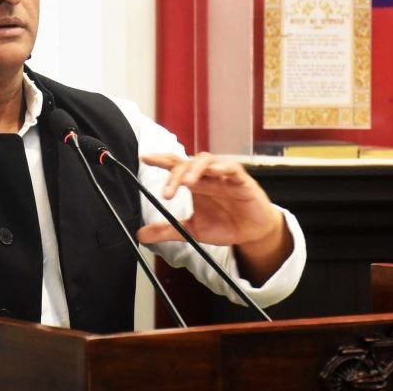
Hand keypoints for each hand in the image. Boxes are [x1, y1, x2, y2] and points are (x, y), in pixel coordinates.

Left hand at [136, 152, 292, 283]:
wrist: (252, 233)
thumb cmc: (225, 224)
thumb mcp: (192, 230)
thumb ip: (167, 230)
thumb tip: (140, 234)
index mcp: (195, 183)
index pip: (175, 166)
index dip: (161, 160)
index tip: (145, 158)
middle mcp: (207, 175)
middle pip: (187, 163)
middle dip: (175, 174)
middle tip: (167, 194)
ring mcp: (224, 175)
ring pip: (207, 160)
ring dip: (195, 169)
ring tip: (187, 183)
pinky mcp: (241, 180)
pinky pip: (231, 168)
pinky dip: (222, 167)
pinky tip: (214, 172)